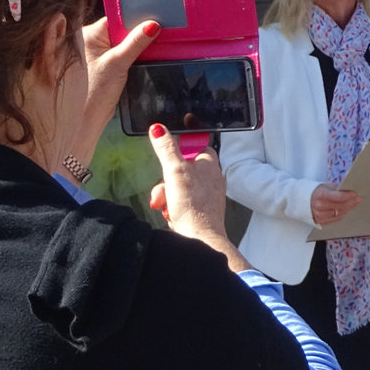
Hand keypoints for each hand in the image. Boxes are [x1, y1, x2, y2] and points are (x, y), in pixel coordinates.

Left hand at [78, 18, 159, 159]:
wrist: (84, 120)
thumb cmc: (93, 92)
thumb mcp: (118, 63)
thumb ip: (136, 42)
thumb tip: (152, 25)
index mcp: (86, 34)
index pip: (115, 19)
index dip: (135, 19)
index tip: (154, 21)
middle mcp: (88, 41)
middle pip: (119, 30)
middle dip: (137, 33)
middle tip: (157, 34)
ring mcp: (95, 54)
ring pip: (121, 43)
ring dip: (136, 46)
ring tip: (152, 46)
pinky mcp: (102, 66)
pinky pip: (120, 54)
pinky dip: (131, 56)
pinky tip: (142, 58)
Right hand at [147, 123, 249, 271]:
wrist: (200, 240)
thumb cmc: (193, 206)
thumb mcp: (174, 171)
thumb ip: (166, 149)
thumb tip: (158, 129)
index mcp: (210, 165)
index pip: (197, 147)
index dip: (182, 151)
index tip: (170, 157)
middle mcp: (211, 180)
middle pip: (182, 170)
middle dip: (167, 181)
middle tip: (164, 191)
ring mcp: (206, 197)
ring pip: (179, 188)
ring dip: (166, 196)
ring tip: (166, 205)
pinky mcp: (200, 212)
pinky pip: (181, 204)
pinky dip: (173, 208)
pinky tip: (172, 215)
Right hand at [311, 184, 362, 227]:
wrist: (302, 201)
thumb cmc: (316, 192)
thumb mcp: (326, 186)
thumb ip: (337, 189)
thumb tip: (351, 192)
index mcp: (321, 195)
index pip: (339, 197)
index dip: (349, 196)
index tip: (356, 194)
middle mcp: (320, 206)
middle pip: (341, 206)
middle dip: (351, 202)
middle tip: (358, 199)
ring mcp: (320, 215)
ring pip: (340, 213)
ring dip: (347, 208)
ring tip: (351, 203)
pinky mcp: (321, 222)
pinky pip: (336, 218)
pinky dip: (341, 214)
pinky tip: (344, 209)